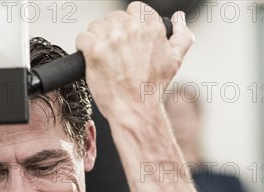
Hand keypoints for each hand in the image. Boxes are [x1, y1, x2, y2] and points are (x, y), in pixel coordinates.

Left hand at [76, 2, 193, 119]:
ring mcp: (112, 38)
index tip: (126, 40)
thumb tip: (178, 18)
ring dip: (97, 41)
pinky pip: (82, 38)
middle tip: (115, 56)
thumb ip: (180, 35)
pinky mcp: (94, 49)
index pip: (135, 9)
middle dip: (112, 35)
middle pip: (113, 18)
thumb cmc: (152, 89)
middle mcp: (132, 29)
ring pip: (96, 27)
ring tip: (104, 60)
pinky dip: (84, 49)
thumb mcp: (175, 61)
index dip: (129, 25)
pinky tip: (92, 61)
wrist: (135, 109)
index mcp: (152, 27)